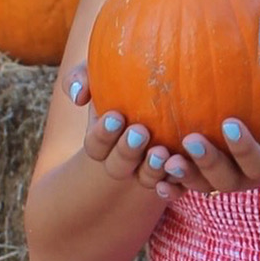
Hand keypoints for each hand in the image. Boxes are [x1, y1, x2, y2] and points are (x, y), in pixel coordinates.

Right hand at [61, 62, 174, 199]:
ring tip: (162, 151)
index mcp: (103, 140)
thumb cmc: (128, 77)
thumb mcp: (102, 74)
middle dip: (126, 151)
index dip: (102, 135)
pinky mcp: (176, 174)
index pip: (95, 146)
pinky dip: (176, 184)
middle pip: (117, 166)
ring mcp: (149, 168)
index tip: (115, 116)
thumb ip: (81, 78)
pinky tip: (181, 167)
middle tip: (140, 131)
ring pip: (146, 179)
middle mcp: (124, 159)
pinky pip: (176, 186)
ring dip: (151, 169)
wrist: (167, 87)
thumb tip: (77, 96)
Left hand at [153, 79, 259, 197]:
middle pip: (227, 180)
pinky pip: (187, 187)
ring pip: (203, 186)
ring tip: (165, 158)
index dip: (244, 148)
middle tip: (190, 139)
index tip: (229, 123)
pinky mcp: (207, 176)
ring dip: (183, 176)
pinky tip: (154, 177)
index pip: (259, 162)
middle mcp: (249, 177)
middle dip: (208, 163)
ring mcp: (226, 179)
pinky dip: (171, 186)